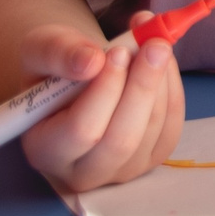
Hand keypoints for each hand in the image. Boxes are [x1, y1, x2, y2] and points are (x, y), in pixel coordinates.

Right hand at [14, 24, 184, 192]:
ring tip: (154, 44)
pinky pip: (171, 125)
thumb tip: (92, 62)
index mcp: (44, 150)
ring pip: (152, 130)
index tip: (118, 51)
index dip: (105, 91)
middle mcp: (83, 172)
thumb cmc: (53, 67)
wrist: (74, 78)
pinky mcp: (152, 157)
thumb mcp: (41, 48)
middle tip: (153, 45)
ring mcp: (121, 169)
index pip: (81, 131)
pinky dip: (173, 89)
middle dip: (142, 87)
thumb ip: (58, 53)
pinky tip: (164, 61)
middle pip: (122, 140)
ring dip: (160, 82)